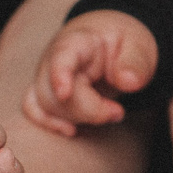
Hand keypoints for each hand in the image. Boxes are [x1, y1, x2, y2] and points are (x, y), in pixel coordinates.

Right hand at [24, 11, 158, 138]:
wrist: (109, 42)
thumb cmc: (122, 44)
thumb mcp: (139, 47)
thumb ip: (135, 63)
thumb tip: (129, 82)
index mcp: (79, 42)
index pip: (61, 56)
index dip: (59, 75)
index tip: (65, 94)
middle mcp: (54, 58)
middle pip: (54, 92)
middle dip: (89, 109)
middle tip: (118, 111)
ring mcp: (47, 76)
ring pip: (47, 106)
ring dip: (79, 118)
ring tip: (110, 112)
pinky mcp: (45, 91)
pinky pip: (33, 108)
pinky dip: (49, 122)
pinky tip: (71, 130)